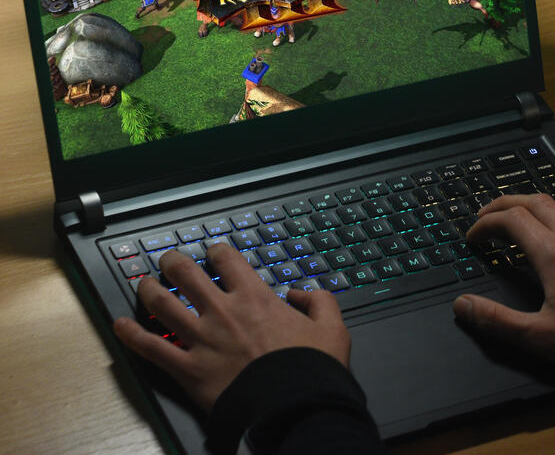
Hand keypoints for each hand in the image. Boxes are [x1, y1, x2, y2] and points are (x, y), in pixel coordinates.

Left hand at [113, 243, 349, 412]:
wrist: (293, 406)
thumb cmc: (311, 369)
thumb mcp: (332, 327)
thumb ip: (320, 301)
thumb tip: (302, 293)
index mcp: (255, 298)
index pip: (226, 260)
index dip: (216, 252)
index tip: (213, 254)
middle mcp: (223, 312)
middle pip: (186, 274)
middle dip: (174, 262)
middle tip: (169, 260)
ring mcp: (201, 339)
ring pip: (162, 304)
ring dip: (149, 290)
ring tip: (143, 284)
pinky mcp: (188, 369)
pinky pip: (151, 348)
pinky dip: (131, 335)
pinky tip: (119, 325)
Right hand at [453, 194, 554, 370]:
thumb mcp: (537, 335)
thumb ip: (495, 320)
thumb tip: (462, 305)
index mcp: (551, 251)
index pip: (510, 218)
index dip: (485, 223)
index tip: (472, 236)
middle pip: (533, 201)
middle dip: (504, 203)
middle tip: (486, 216)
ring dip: (533, 203)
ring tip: (519, 216)